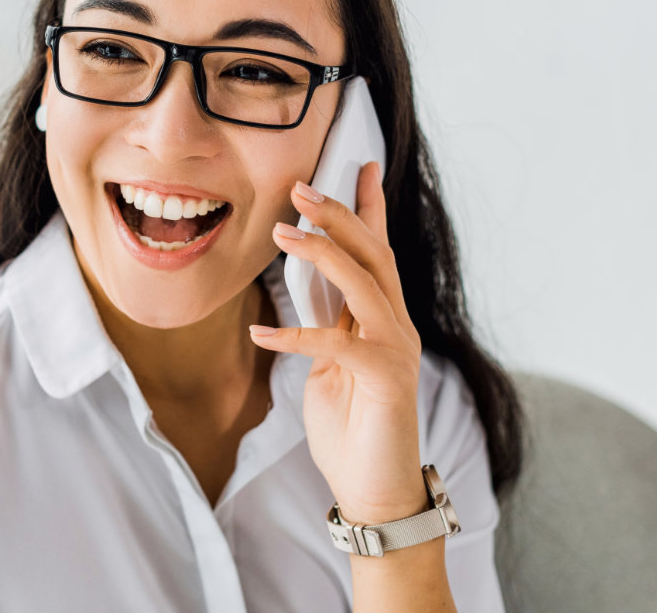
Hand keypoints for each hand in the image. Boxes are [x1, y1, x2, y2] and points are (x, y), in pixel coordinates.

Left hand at [250, 161, 426, 523]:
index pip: (378, 251)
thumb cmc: (351, 425)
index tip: (360, 166)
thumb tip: (308, 288)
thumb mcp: (330, 363)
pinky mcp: (384, 380)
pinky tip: (260, 332)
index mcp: (383, 318)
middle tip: (302, 186)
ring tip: (285, 230)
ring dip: (324, 253)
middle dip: (339, 214)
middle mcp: (396, 325)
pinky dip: (295, 335)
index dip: (368, 207)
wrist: (375, 490)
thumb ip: (328, 322)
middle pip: (374, 254)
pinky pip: (335, 344)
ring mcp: (396, 350)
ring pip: (364, 283)